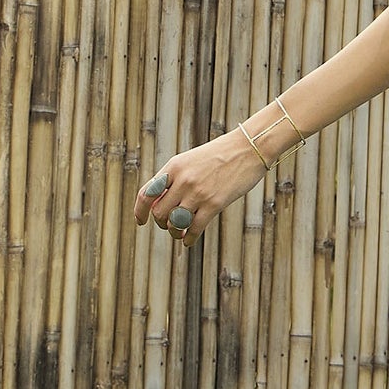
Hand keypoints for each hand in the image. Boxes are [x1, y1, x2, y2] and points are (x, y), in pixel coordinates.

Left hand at [134, 127, 271, 247]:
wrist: (249, 148)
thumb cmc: (220, 154)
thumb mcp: (191, 160)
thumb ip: (175, 178)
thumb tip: (160, 202)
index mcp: (174, 166)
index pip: (146, 193)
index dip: (140, 211)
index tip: (141, 221)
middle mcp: (183, 180)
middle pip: (159, 212)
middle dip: (161, 223)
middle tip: (169, 225)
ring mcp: (198, 192)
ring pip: (175, 223)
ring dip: (175, 232)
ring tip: (180, 233)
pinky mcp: (215, 203)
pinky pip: (195, 228)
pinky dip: (189, 238)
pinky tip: (189, 240)